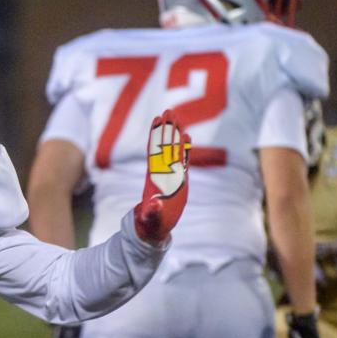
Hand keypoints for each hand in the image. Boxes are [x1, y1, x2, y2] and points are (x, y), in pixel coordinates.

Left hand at [134, 110, 189, 244]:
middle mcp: (162, 173)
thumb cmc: (151, 224)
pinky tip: (186, 136)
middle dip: (166, 129)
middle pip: (164, 146)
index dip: (156, 137)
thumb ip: (153, 212)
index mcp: (154, 179)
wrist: (154, 227)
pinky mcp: (178, 180)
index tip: (157, 121)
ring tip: (176, 117)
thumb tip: (154, 205)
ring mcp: (170, 175)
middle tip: (168, 110)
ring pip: (172, 150)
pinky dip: (183, 149)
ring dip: (174, 134)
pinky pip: (181, 160)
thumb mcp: (151, 219)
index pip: (155, 153)